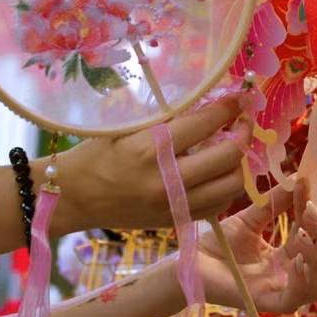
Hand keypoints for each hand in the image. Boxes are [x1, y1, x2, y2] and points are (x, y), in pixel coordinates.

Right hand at [51, 97, 250, 230]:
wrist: (72, 197)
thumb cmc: (96, 154)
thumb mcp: (129, 127)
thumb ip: (169, 118)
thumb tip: (209, 101)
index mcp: (151, 148)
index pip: (206, 122)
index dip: (231, 106)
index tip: (244, 95)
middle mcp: (166, 180)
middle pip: (229, 155)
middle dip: (244, 132)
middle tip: (242, 120)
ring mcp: (173, 205)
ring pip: (231, 185)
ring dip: (240, 163)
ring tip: (233, 146)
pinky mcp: (174, 221)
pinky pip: (217, 206)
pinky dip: (225, 187)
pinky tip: (219, 172)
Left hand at [196, 176, 316, 314]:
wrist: (191, 259)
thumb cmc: (219, 242)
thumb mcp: (253, 217)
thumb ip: (277, 202)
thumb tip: (300, 178)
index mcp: (288, 257)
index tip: (306, 189)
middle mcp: (289, 276)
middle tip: (309, 211)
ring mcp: (279, 291)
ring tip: (303, 236)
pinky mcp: (265, 303)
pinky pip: (296, 299)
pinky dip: (301, 278)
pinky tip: (294, 258)